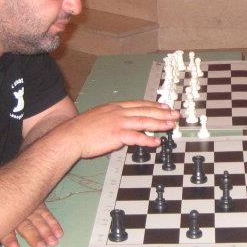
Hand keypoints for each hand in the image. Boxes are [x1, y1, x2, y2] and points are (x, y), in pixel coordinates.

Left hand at [1, 203, 62, 246]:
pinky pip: (46, 213)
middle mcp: (16, 212)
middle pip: (25, 225)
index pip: (5, 229)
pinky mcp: (36, 202)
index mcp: (2, 216)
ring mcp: (28, 206)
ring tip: (54, 241)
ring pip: (38, 219)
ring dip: (46, 231)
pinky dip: (52, 223)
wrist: (3, 181)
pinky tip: (59, 232)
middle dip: (34, 236)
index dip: (10, 239)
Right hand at [65, 100, 179, 158]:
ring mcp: (118, 123)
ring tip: (172, 125)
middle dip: (163, 113)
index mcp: (115, 107)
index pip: (139, 104)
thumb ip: (112, 119)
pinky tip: (157, 142)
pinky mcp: (117, 135)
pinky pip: (136, 137)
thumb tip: (122, 125)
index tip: (165, 107)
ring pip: (144, 122)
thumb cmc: (81, 129)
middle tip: (176, 114)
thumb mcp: (99, 117)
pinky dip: (148, 139)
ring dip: (160, 124)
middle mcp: (119, 112)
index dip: (154, 105)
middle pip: (145, 111)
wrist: (71, 136)